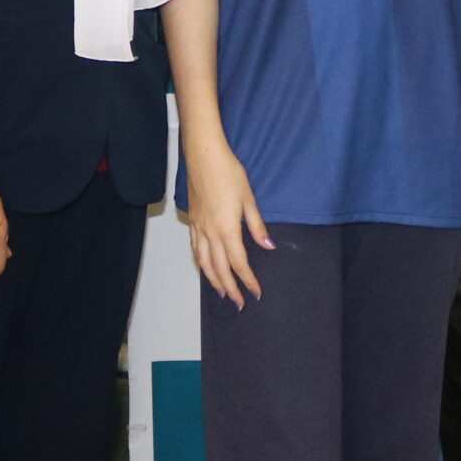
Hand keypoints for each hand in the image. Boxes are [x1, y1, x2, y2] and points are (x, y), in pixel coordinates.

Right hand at [185, 139, 273, 308]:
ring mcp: (198, 228)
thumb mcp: (249, 199)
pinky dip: (201, 263)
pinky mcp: (192, 221)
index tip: (256, 293)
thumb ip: (257, 226)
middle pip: (220, 269)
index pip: (239, 264)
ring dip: (213, 280)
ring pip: (204, 263)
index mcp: (227, 229)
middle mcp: (210, 234)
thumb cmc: (229, 173)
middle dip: (230, 288)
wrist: (203, 156)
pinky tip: (205, 267)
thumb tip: (268, 246)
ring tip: (222, 292)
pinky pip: (195, 249)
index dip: (248, 281)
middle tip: (239, 303)